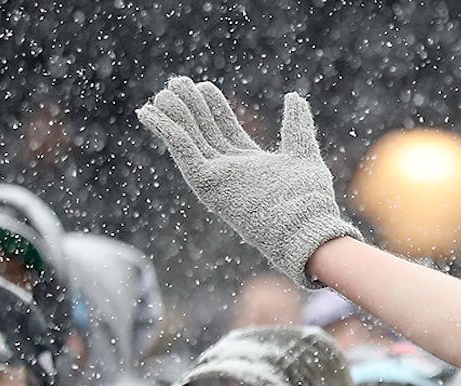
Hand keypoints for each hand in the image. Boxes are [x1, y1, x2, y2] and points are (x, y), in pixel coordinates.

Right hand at [135, 77, 358, 286]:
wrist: (308, 227)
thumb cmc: (310, 200)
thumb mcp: (304, 154)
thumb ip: (297, 126)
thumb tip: (294, 96)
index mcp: (250, 164)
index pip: (226, 129)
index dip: (214, 107)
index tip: (205, 86)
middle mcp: (231, 171)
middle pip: (204, 132)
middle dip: (190, 107)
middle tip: (177, 82)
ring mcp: (218, 178)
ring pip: (189, 140)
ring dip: (173, 116)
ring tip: (163, 92)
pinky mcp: (207, 184)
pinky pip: (182, 152)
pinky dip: (165, 131)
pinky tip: (150, 112)